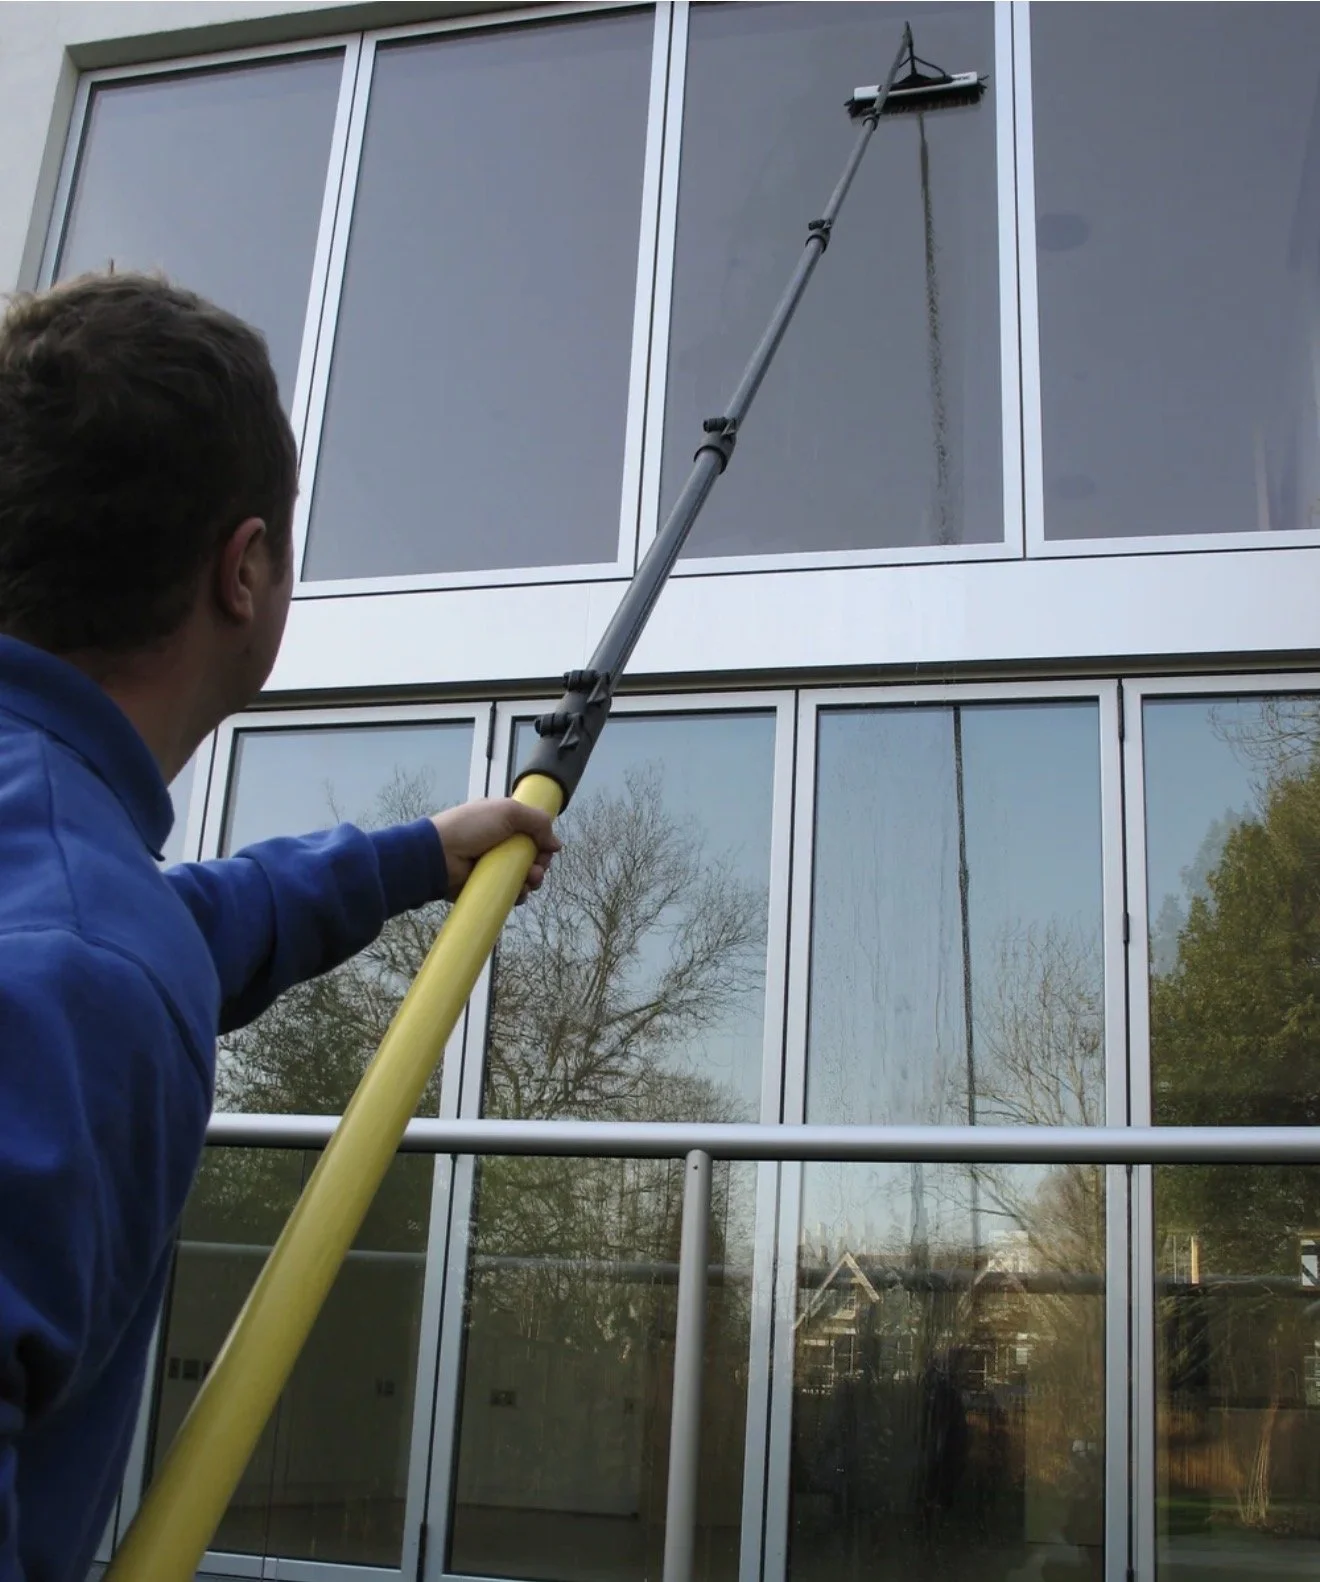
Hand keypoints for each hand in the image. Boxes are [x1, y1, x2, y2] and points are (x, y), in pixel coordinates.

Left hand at [431, 798, 560, 903]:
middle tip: (537, 867)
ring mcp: (493, 867)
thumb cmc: (471, 827)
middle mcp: (499, 845)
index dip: (543, 842)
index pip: (532, 834)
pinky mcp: (487, 887)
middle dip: (540, 864)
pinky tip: (519, 893)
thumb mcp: (508, 811)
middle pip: (532, 857)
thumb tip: (556, 844)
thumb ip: (537, 821)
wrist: (438, 854)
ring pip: (524, 877)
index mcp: (503, 823)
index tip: (546, 849)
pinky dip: (519, 894)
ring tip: (529, 881)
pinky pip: (510, 893)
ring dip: (533, 880)